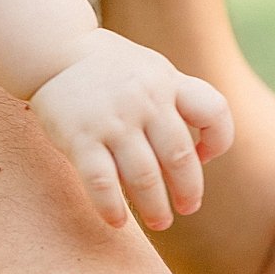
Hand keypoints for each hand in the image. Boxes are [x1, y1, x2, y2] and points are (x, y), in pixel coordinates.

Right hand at [30, 27, 233, 231]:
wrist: (55, 50)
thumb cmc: (111, 69)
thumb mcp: (153, 70)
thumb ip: (177, 101)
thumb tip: (200, 153)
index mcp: (168, 82)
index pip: (213, 112)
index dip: (219, 140)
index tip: (205, 156)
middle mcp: (145, 100)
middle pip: (179, 157)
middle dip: (188, 190)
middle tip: (187, 208)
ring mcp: (112, 120)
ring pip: (144, 177)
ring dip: (155, 207)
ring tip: (160, 222)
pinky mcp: (80, 137)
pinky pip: (102, 182)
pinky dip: (112, 207)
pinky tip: (117, 221)